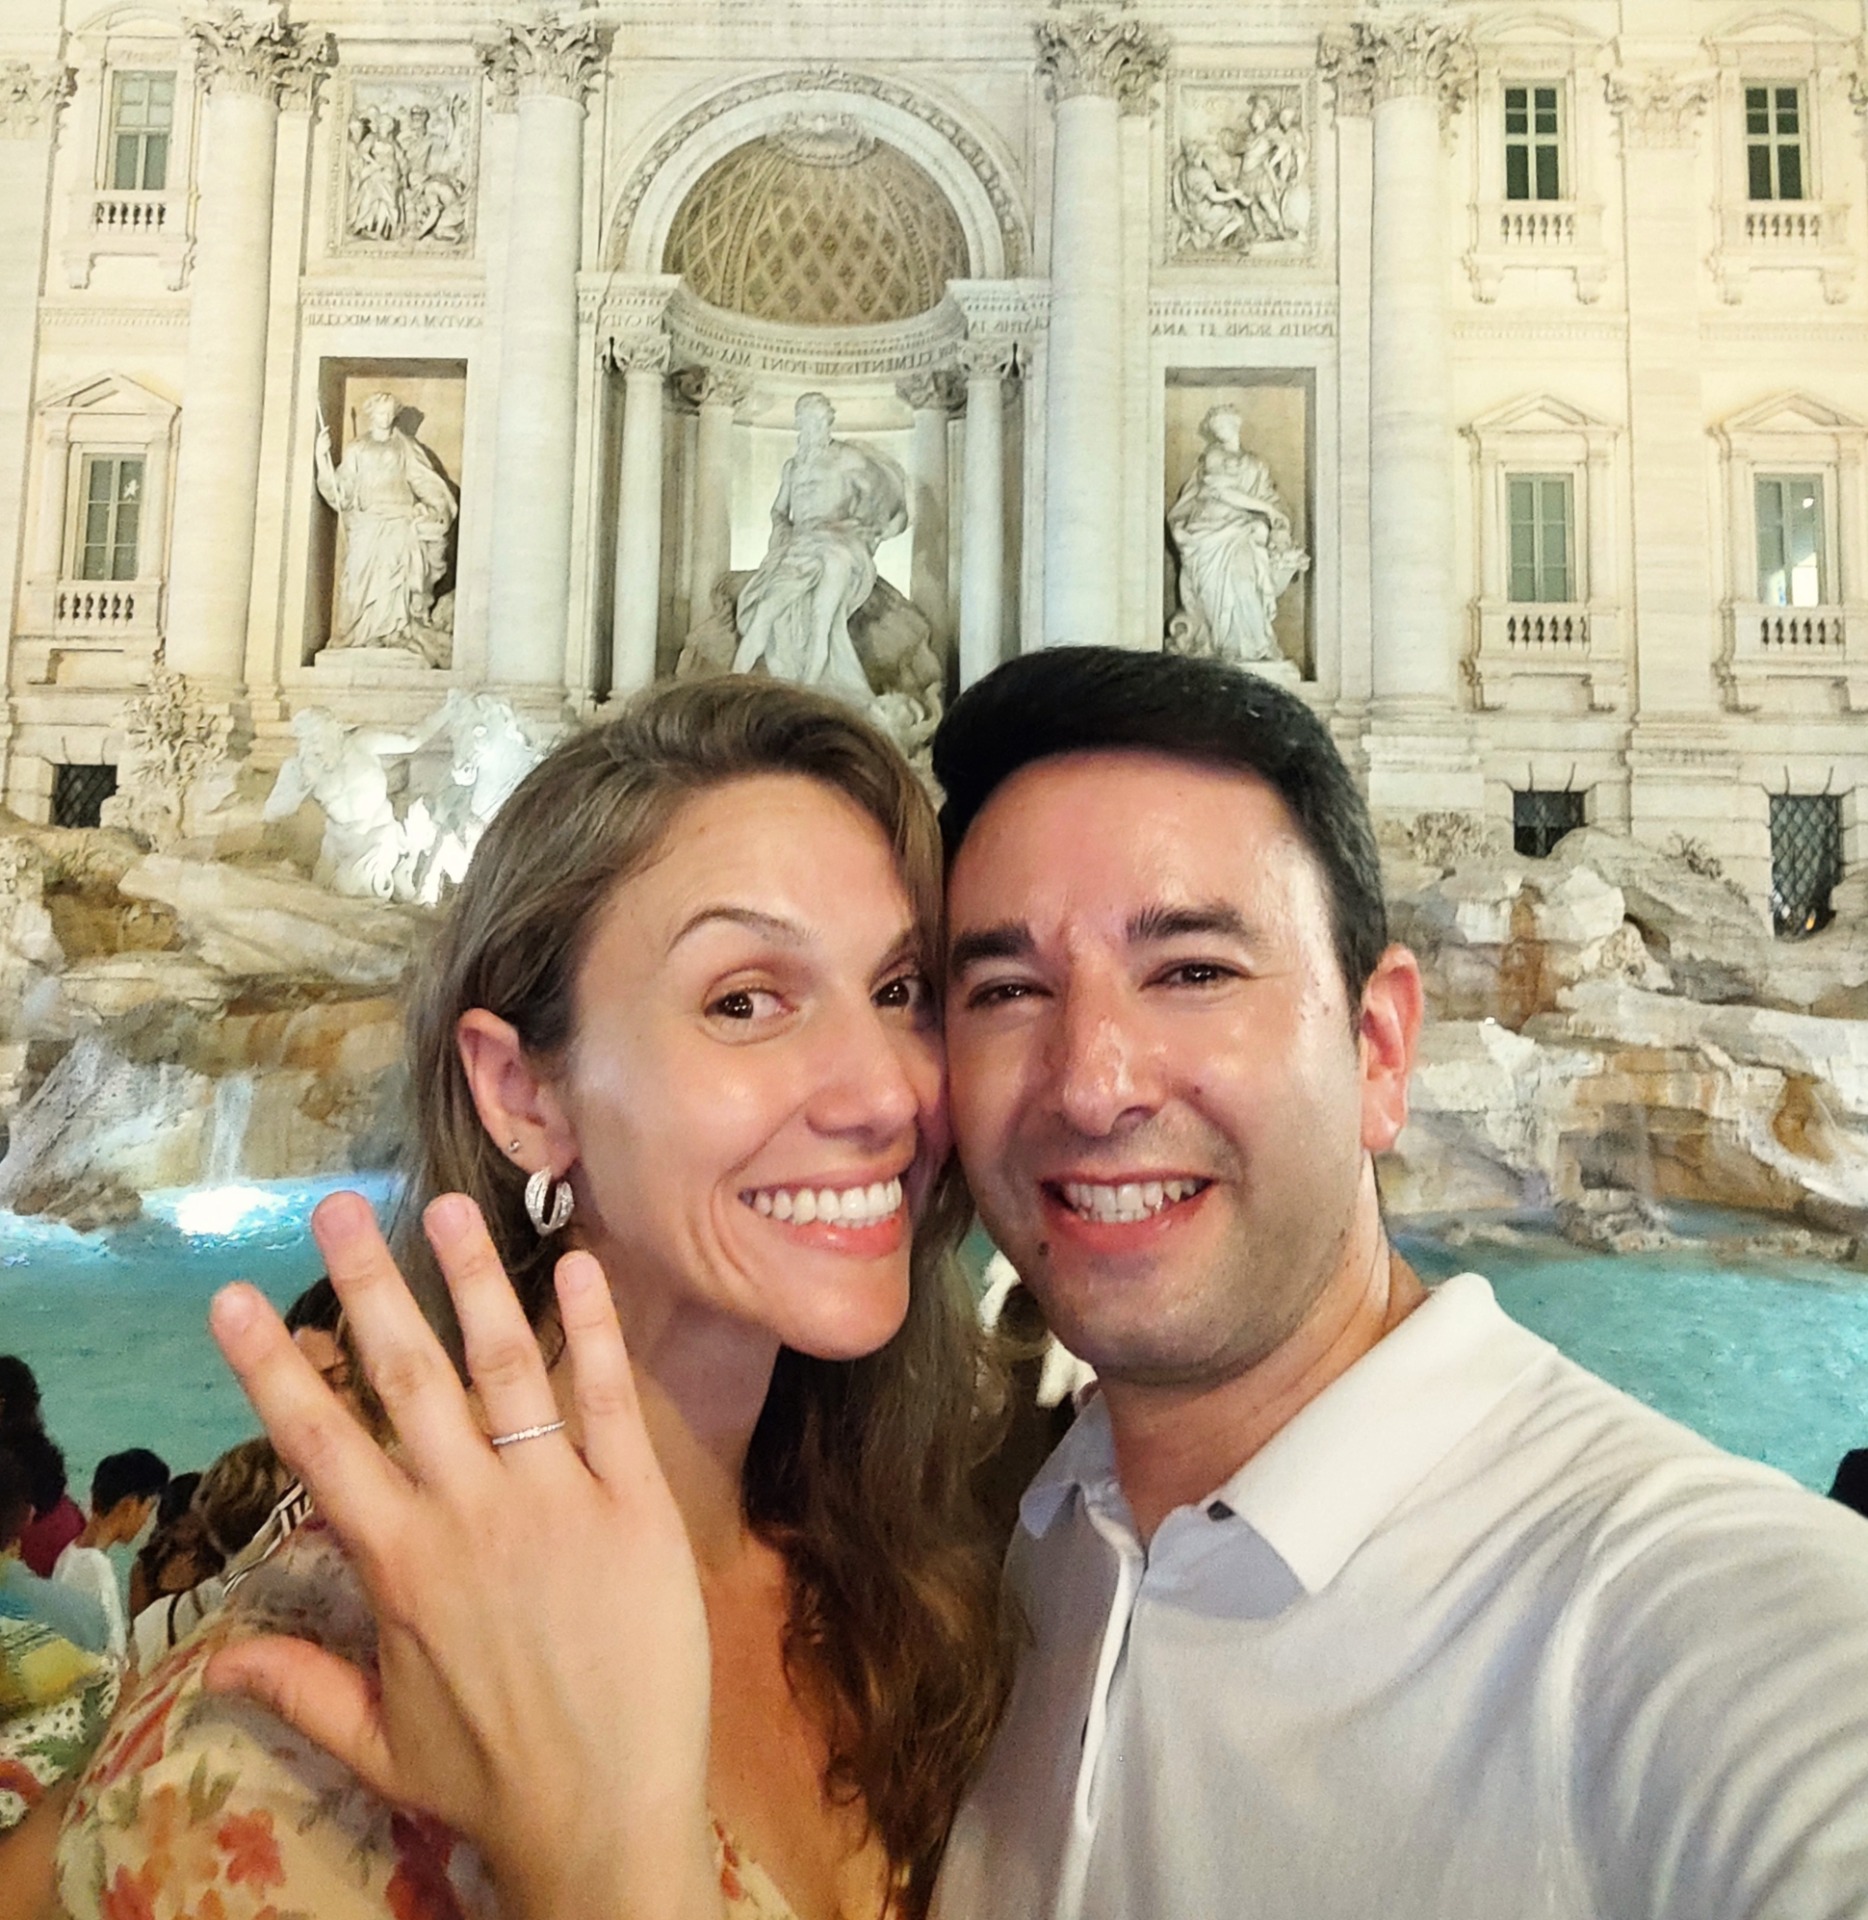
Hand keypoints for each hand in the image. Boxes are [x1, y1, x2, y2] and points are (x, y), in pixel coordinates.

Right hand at [203, 1191, 721, 1919]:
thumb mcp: (377, 1740)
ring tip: (445, 1208)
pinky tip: (578, 1265)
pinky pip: (608, 1400)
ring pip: (506, 1366)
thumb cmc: (492, 1776)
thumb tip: (211, 1660)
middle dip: (366, 1284)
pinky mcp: (632, 1499)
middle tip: (337, 1208)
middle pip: (407, 1376)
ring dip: (473, 1280)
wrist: (610, 1810)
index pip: (319, 1441)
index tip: (231, 1295)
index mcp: (398, 1561)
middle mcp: (468, 1510)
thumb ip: (300, 1685)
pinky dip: (594, 1329)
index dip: (271, 1364)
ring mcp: (555, 1497)